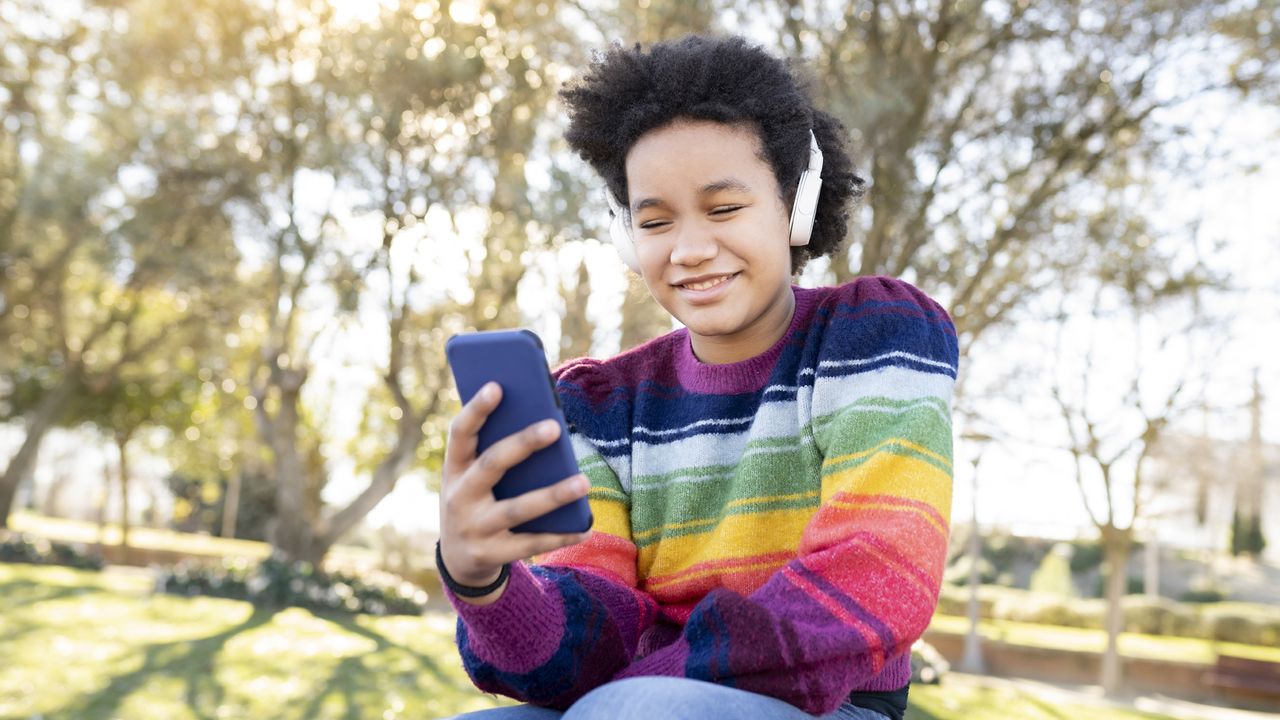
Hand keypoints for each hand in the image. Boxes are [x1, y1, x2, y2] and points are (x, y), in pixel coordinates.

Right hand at [438, 381, 590, 597]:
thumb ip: (497, 453)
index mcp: (454, 469)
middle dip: (522, 444)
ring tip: (584, 481)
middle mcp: (459, 496)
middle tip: (554, 427)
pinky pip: (531, 543)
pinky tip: (586, 528)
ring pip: (518, 508)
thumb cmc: (477, 501)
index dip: (476, 409)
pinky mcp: (490, 554)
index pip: (460, 433)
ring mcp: (474, 527)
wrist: (458, 560)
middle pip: (492, 464)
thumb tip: (545, 424)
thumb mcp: (474, 478)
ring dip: (553, 495)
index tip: (497, 385)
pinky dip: (561, 536)